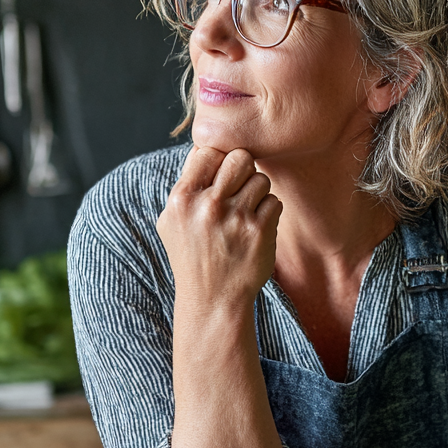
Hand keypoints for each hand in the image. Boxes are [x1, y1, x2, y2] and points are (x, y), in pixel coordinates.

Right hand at [157, 146, 281, 312]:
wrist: (212, 299)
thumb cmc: (193, 256)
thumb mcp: (172, 221)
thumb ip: (187, 186)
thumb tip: (207, 148)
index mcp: (182, 199)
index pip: (207, 151)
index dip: (218, 159)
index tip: (221, 174)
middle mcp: (208, 206)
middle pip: (240, 158)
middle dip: (243, 169)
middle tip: (240, 188)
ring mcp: (236, 219)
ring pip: (261, 179)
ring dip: (258, 193)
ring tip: (246, 213)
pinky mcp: (260, 231)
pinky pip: (274, 201)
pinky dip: (269, 213)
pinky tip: (256, 229)